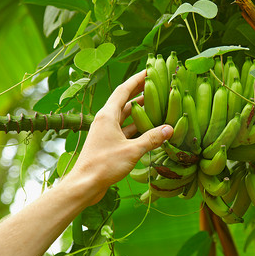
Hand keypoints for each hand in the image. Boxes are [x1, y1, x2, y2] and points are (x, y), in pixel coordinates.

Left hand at [68, 70, 172, 204]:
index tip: (150, 70)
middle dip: (140, 93)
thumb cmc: (104, 165)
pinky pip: (125, 130)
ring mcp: (106, 132)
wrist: (85, 184)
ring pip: (126, 117)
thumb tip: (169, 129)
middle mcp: (106, 120)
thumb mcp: (131, 150)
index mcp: (107, 115)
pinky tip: (150, 129)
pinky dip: (137, 128)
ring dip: (140, 111)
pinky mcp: (109, 144)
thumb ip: (151, 138)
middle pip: (125, 101)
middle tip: (157, 86)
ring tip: (157, 105)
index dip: (137, 79)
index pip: (124, 90)